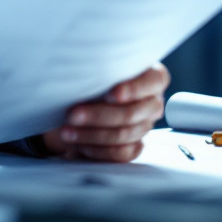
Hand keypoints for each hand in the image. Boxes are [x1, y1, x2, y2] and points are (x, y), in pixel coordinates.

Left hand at [42, 63, 169, 161]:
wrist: (78, 101)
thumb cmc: (91, 78)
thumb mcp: (96, 68)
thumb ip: (101, 70)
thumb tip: (88, 74)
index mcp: (152, 77)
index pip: (154, 81)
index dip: (134, 88)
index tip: (111, 94)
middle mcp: (153, 102)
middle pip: (133, 113)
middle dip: (99, 115)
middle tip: (73, 114)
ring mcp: (145, 125)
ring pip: (124, 134)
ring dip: (92, 134)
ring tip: (67, 131)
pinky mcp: (135, 145)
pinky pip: (122, 153)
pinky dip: (99, 150)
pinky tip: (80, 144)